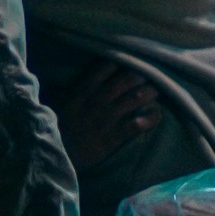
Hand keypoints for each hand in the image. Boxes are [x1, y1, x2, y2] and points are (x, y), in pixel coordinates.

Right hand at [64, 63, 179, 175]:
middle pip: (126, 80)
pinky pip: (138, 124)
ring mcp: (108, 117)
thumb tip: (83, 80)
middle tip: (151, 75)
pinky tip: (156, 114)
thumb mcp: (61, 103)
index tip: (132, 62)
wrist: (57, 154)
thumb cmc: (57, 128)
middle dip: (141, 75)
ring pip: (135, 97)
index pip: (106, 68)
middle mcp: (98, 100)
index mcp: (83, 90)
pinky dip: (151, 118)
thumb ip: (75, 90)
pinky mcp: (114, 136)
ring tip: (157, 90)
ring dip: (150, 92)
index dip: (122, 62)